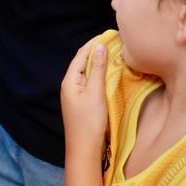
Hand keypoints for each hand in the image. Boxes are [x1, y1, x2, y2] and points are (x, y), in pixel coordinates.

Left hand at [60, 40, 108, 155]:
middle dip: (98, 51)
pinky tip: (111, 75)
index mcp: (69, 81)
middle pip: (83, 62)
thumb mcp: (95, 92)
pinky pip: (92, 83)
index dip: (94, 43)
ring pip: (88, 73)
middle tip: (115, 42)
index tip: (109, 34)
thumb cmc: (89, 122)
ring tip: (115, 54)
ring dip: (100, 63)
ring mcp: (76, 95)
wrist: (84, 150)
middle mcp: (70, 86)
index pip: (81, 54)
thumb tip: (100, 47)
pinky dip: (101, 75)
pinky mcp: (83, 103)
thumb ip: (98, 69)